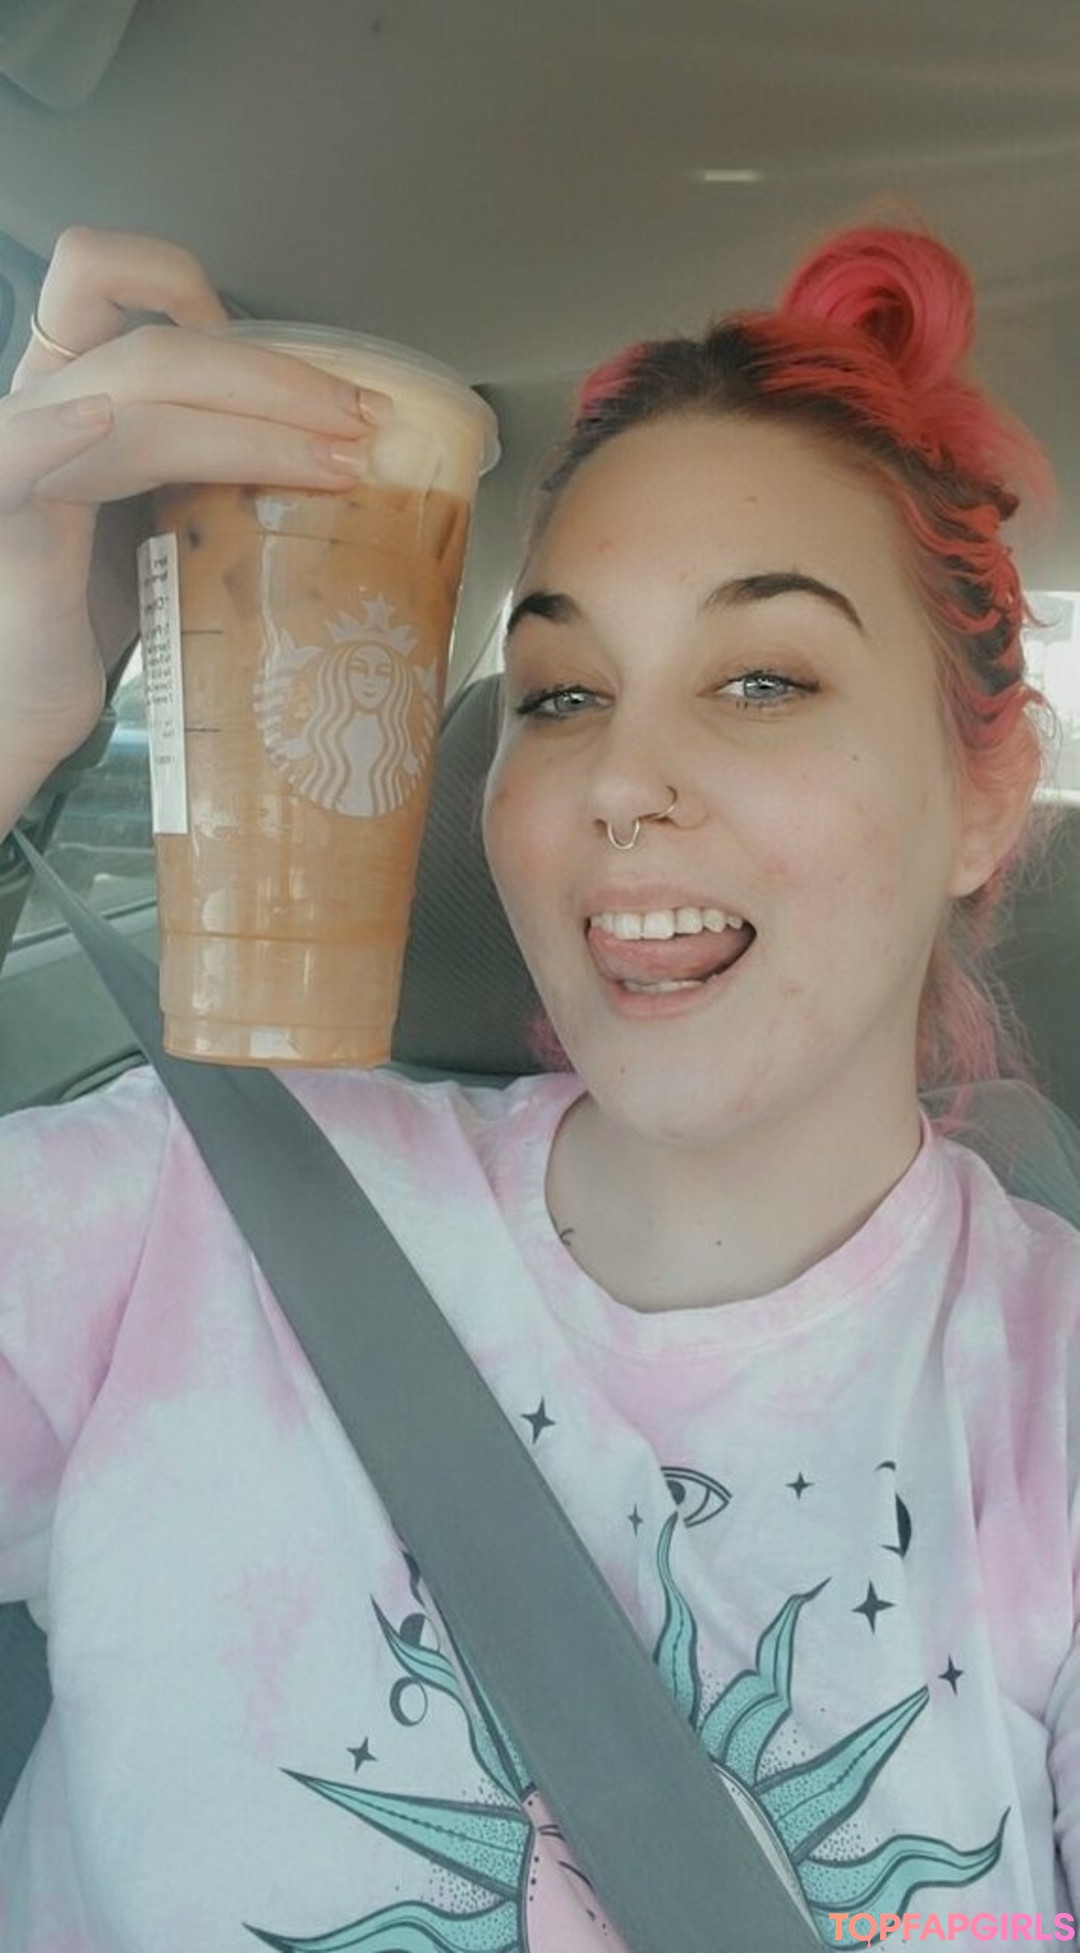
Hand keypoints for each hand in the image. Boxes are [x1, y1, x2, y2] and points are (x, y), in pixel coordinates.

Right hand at [0, 226, 385, 833]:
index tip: (283, 357)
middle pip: (160, 347)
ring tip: (333, 461)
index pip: (103, 276)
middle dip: (277, 379)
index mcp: (75, 388)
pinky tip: (96, 425)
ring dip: (253, 424)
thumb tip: (331, 453)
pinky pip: (17, 459)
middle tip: (360, 425)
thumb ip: (210, 469)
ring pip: (136, 398)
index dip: (185, 283)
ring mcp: (22, 455)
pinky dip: (51, 434)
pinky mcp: (6, 517)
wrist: (27, 702)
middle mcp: (42, 403)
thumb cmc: (97, 617)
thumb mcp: (166, 522)